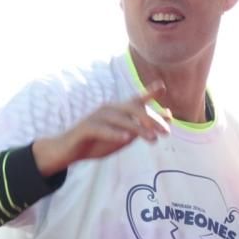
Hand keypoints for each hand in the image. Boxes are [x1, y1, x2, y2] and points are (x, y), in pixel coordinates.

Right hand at [33, 81, 169, 176]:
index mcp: (119, 110)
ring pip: (120, 119)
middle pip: (133, 108)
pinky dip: (114, 133)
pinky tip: (125, 139)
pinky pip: (101, 129)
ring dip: (138, 129)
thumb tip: (169, 114)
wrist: (69, 151)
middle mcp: (109, 109)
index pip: (137, 99)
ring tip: (152, 139)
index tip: (163, 87)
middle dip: (151, 119)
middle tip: (166, 132)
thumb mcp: (126, 135)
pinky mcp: (86, 128)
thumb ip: (145, 125)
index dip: (149, 92)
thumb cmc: (99, 141)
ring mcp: (96, 116)